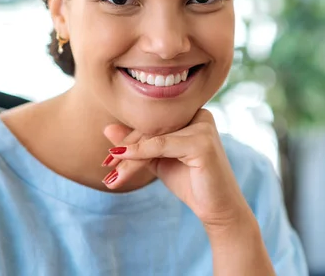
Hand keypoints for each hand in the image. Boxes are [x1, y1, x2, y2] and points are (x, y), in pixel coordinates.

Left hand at [102, 109, 251, 227]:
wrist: (218, 209)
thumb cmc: (191, 182)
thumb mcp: (158, 159)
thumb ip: (137, 144)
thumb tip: (107, 129)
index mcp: (193, 114)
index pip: (154, 121)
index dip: (129, 138)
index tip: (108, 156)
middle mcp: (200, 115)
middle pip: (152, 127)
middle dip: (126, 148)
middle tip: (106, 166)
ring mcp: (203, 127)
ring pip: (154, 137)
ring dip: (128, 156)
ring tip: (111, 174)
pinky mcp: (202, 143)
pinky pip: (161, 145)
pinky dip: (139, 154)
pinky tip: (122, 162)